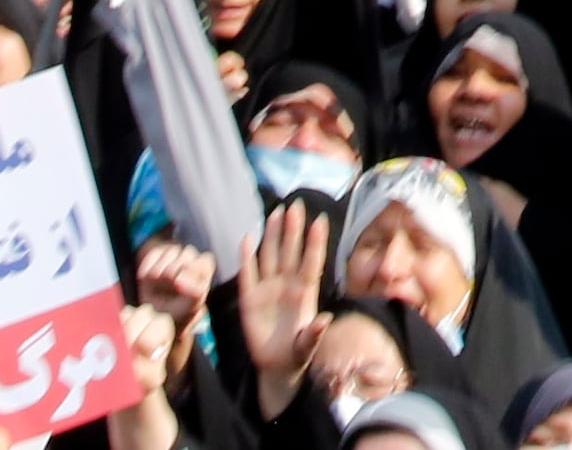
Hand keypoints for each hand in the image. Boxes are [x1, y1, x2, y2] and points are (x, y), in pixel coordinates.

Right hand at [233, 203, 330, 395]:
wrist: (277, 366)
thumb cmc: (297, 353)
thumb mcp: (307, 347)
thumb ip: (313, 334)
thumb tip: (325, 320)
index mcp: (305, 293)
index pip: (311, 262)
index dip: (315, 243)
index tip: (320, 221)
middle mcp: (287, 285)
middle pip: (291, 252)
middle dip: (293, 229)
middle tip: (296, 205)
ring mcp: (268, 289)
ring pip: (271, 256)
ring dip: (274, 235)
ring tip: (278, 212)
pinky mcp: (250, 299)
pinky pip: (248, 273)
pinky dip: (247, 256)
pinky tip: (248, 237)